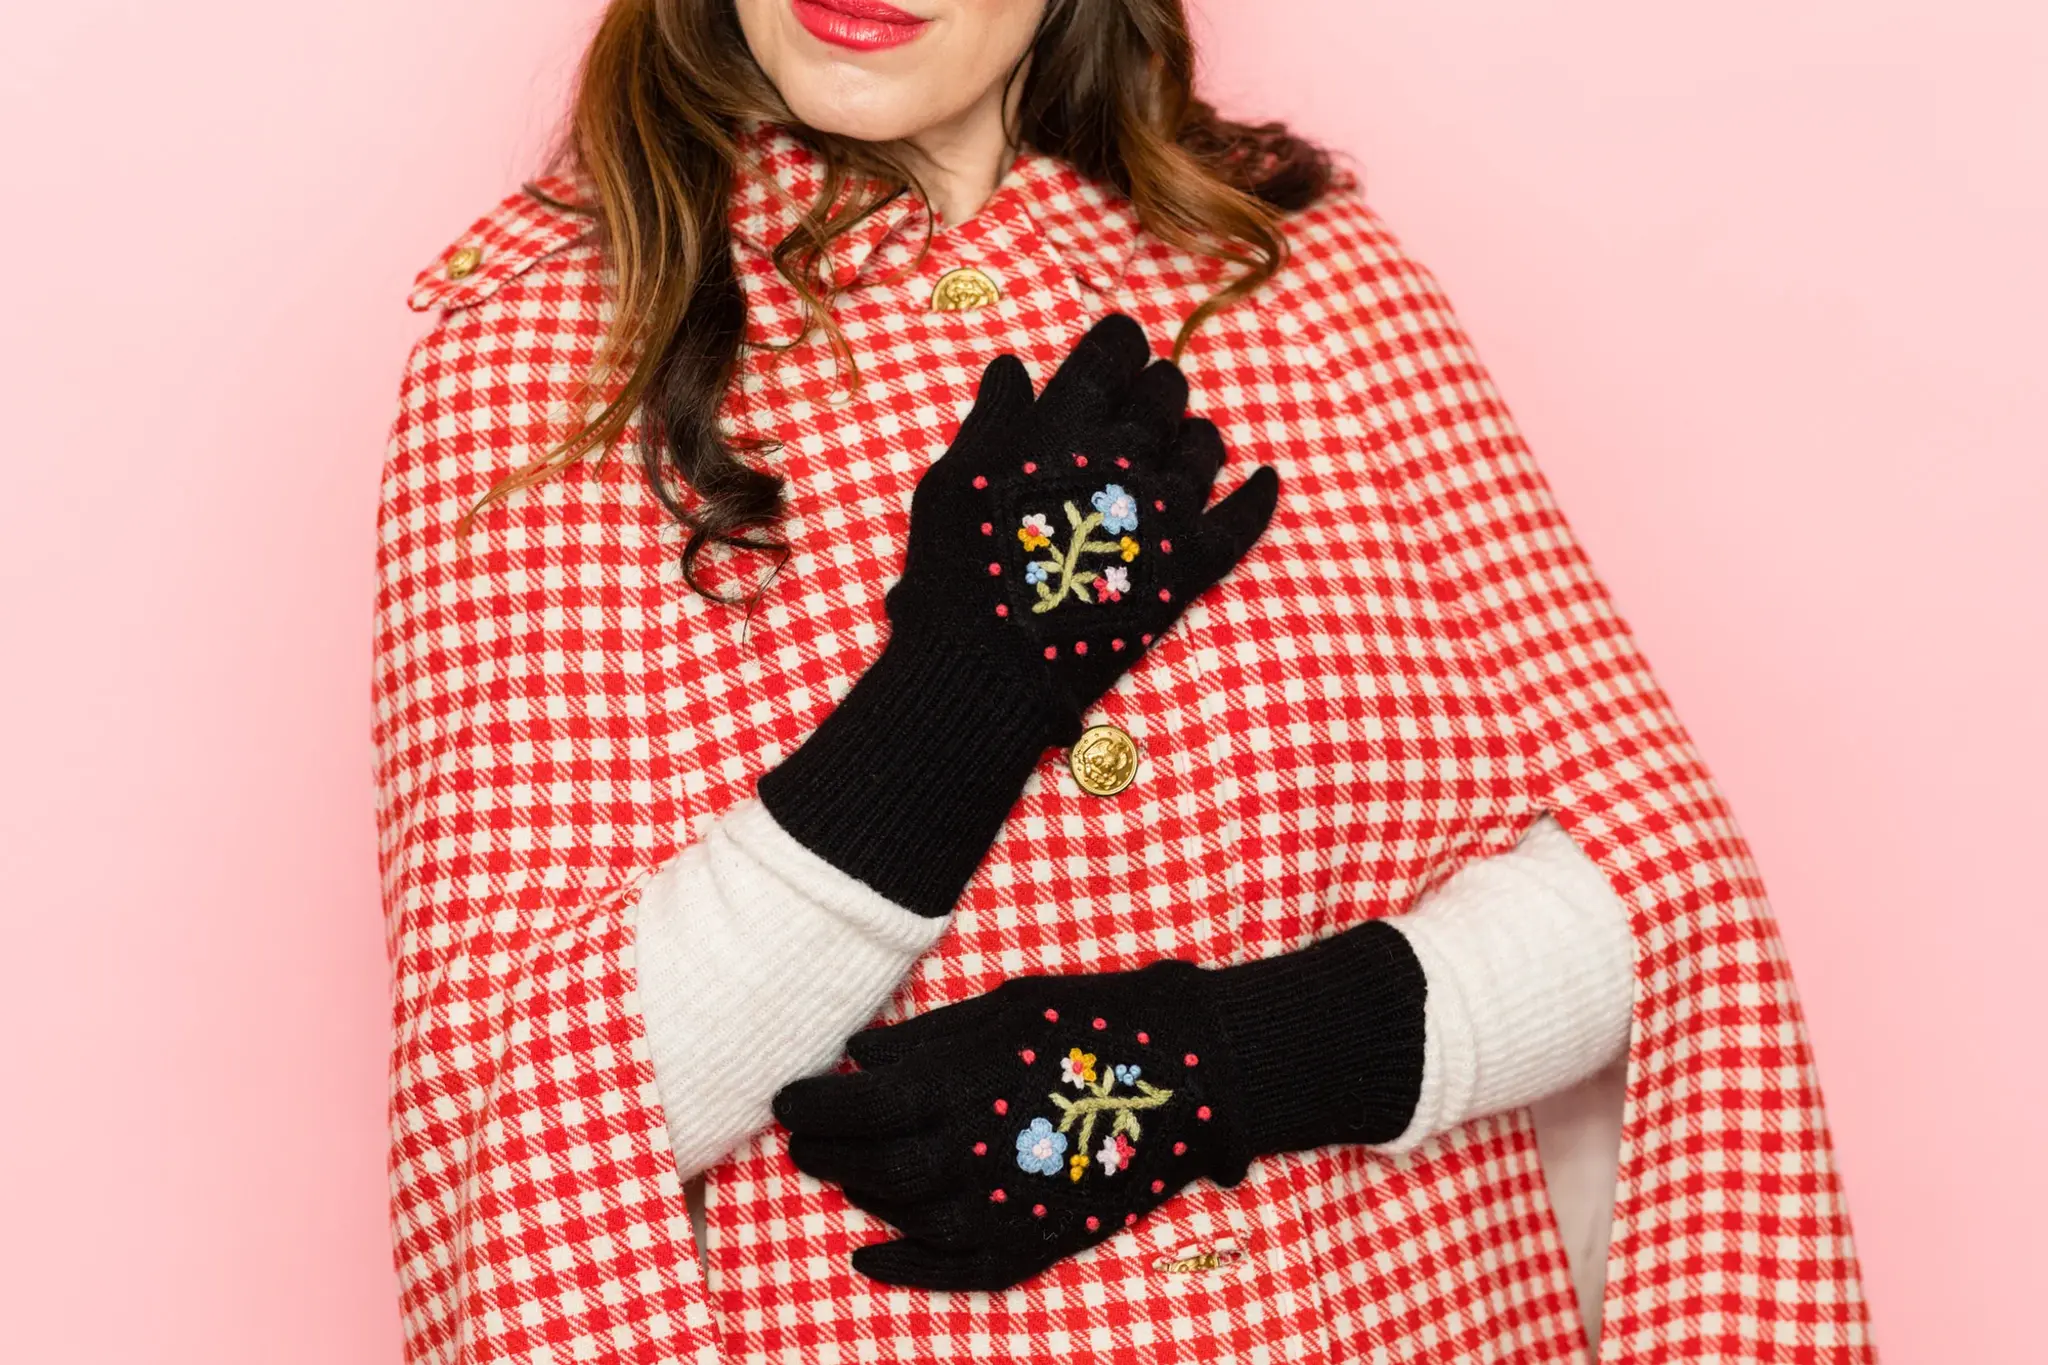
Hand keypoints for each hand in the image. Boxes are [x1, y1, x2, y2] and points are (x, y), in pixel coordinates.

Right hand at [757, 314, 1278, 915]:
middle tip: (1138, 406)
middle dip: (1153, 388)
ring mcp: (1167, 507)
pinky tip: (1265, 479)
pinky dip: (1259, 495)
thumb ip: (991, 418)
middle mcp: (1127, 451)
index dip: (1120, 341)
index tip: (1116, 350)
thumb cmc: (957, 567)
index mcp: (1067, 420)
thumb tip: (1013, 367)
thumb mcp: (952, 479)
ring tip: (1177, 446)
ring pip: (1205, 444)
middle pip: (1165, 390)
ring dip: (1192, 436)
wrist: (991, 663)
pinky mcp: (1192, 563)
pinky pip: (1244, 519)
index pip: (1116, 348)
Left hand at [772, 921, 1426, 1290]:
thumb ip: (930, 1039)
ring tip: (845, 1174)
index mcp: (965, 1086)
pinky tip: (871, 1256)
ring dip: (865, 1198)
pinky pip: (962, 1271)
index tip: (787, 1099)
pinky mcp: (1045, 1237)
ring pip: (910, 1220)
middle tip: (804, 1141)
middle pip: (873, 1171)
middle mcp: (978, 1154)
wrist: (1201, 1069)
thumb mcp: (1009, 1005)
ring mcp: (1013, 1205)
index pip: (857, 1109)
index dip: (812, 1108)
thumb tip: (860, 1057)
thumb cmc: (1102, 1019)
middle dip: (827, 1156)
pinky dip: (909, 1270)